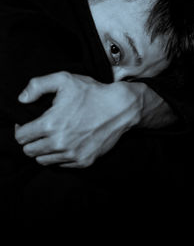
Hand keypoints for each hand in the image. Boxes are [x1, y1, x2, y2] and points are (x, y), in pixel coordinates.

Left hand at [15, 72, 142, 167]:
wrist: (120, 108)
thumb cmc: (92, 93)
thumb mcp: (64, 79)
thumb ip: (38, 85)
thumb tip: (22, 99)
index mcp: (50, 124)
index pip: (21, 137)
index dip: (22, 130)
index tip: (28, 125)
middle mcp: (59, 143)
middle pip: (29, 152)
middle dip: (31, 141)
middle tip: (40, 132)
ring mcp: (72, 155)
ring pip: (43, 161)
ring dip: (44, 150)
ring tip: (52, 138)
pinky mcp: (83, 161)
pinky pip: (61, 165)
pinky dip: (59, 157)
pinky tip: (66, 144)